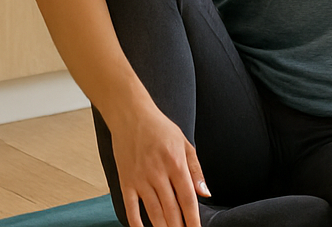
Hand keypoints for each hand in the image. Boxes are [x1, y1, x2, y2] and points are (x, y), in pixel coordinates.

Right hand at [109, 102, 210, 226]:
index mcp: (176, 163)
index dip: (193, 218)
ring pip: (153, 212)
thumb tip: (205, 193)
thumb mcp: (184, 143)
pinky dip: (136, 223)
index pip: (187, 199)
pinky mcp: (125, 181)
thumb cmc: (160, 128)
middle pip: (171, 209)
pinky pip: (130, 207)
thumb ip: (196, 170)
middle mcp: (158, 173)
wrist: (130, 115)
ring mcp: (140, 178)